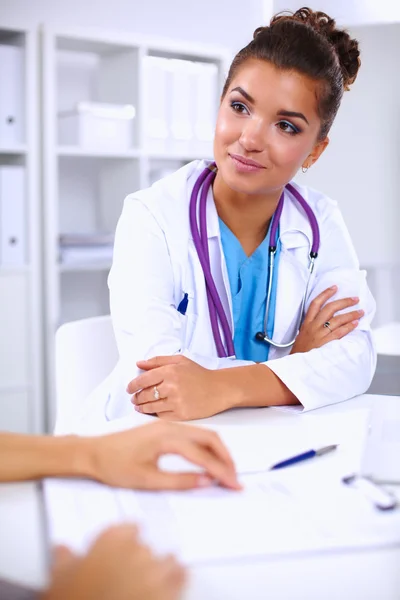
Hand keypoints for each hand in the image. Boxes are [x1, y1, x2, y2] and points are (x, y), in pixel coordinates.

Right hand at [42, 525, 184, 599]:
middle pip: (146, 546)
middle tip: (130, 572)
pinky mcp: (170, 591)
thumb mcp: (60, 578)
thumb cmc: (76, 598)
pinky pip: (181, 578)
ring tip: (155, 578)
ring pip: (167, 560)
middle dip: (140, 559)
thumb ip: (64, 558)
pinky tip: (175, 582)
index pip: (128, 528)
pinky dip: (179, 579)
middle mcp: (137, 550)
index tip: (123, 545)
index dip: (126, 538)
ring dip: (163, 568)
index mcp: (112, 540)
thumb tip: (61, 549)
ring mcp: (156, 570)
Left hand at [87, 420, 239, 489]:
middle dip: (226, 458)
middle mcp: (169, 426)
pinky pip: (193, 433)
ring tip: (225, 471)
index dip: (221, 471)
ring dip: (217, 451)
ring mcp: (167, 425)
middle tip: (235, 478)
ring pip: (203, 434)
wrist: (92, 453)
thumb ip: (179, 481)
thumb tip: (205, 482)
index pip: (203, 454)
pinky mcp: (163, 428)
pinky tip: (208, 459)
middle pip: (209, 438)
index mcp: (166, 437)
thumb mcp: (147, 479)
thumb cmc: (113, 465)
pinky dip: (206, 446)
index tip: (234, 484)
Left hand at [127, 355, 229, 420]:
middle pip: (144, 395)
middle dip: (136, 398)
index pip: (143, 380)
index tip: (129, 388)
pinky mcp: (181, 415)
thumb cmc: (200, 374)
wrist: (220, 389)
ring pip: (150, 407)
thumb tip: (139, 364)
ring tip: (140, 406)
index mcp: (170, 371)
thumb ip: (158, 361)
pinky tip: (153, 411)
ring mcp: (176, 402)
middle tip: (134, 399)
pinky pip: (161, 416)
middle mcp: (171, 386)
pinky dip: (155, 414)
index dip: (132, 385)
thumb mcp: (180, 361)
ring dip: (142, 407)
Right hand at [290, 285, 363, 353]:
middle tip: (354, 299)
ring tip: (360, 312)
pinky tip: (355, 323)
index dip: (325, 294)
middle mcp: (313, 326)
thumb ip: (312, 325)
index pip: (315, 303)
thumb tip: (326, 319)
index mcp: (307, 323)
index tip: (335, 287)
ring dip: (351, 314)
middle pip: (329, 308)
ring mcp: (319, 334)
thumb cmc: (301, 350)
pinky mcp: (325, 343)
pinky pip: (339, 332)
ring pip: (337, 319)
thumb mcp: (302, 334)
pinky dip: (348, 326)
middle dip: (344, 302)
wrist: (297, 364)